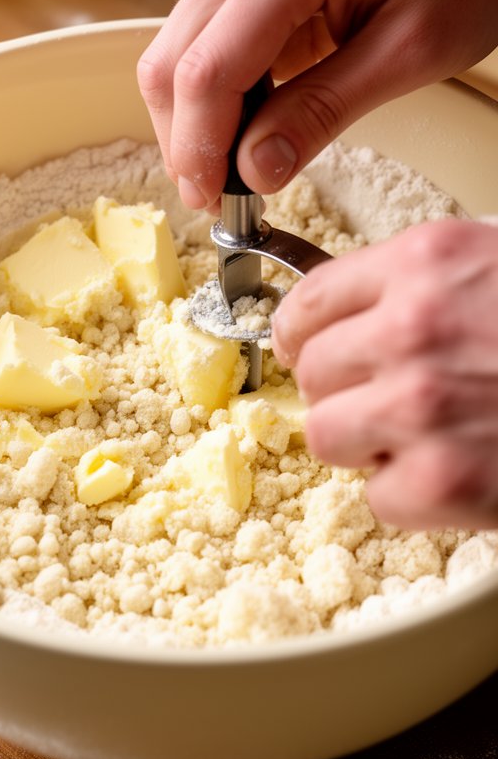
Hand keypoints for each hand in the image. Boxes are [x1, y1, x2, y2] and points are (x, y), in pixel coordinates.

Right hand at [137, 0, 497, 211]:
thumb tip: (255, 170)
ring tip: (230, 170)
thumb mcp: (407, 56)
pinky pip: (198, 43)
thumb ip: (322, 113)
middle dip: (186, 141)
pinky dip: (208, 97)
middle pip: (172, 63)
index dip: (199, 147)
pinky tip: (242, 127)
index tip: (213, 200)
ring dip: (191, 122)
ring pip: (172, 55)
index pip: (208, 70)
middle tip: (218, 198)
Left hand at [271, 219, 497, 529]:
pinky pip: (378, 496)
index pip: (308, 302)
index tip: (303, 348)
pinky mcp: (440, 480)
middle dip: (343, 389)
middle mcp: (412, 328)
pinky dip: (410, 496)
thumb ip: (423, 282)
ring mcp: (420, 407)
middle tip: (383, 398)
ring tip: (422, 437)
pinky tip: (457, 471)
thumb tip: (353, 313)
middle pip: (312, 373)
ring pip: (327, 436)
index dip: (301, 333)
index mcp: (428, 262)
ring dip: (366, 443)